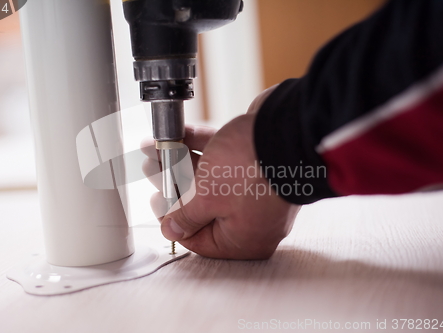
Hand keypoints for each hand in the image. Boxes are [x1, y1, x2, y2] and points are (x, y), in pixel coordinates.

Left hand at [141, 86, 299, 258]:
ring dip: (181, 163)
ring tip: (158, 149)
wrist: (289, 127)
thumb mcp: (208, 198)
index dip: (172, 219)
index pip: (199, 239)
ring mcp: (255, 189)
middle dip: (173, 184)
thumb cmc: (252, 170)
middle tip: (153, 169)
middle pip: (202, 206)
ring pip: (210, 180)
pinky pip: (222, 159)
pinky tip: (179, 134)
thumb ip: (186, 217)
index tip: (157, 200)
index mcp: (244, 239)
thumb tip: (171, 231)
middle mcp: (252, 218)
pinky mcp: (255, 162)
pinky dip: (199, 148)